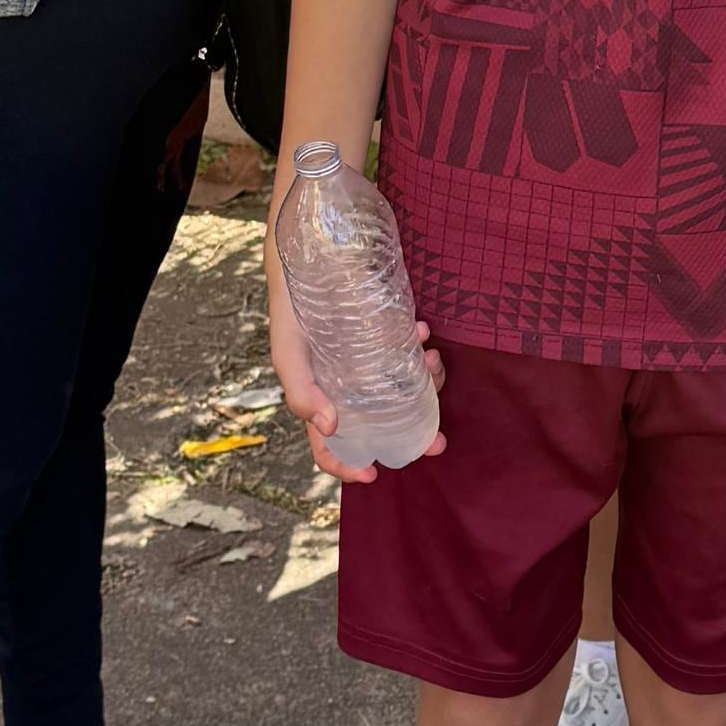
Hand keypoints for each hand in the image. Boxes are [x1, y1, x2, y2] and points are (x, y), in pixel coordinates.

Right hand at [266, 239, 442, 484]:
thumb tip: (330, 428)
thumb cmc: (293, 307)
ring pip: (403, 391)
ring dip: (424, 384)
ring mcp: (368, 363)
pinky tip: (421, 333)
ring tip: (431, 360)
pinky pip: (410, 355)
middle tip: (437, 440)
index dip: (347, 466)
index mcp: (318, 397)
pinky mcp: (386, 336)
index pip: (329, 445)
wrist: (311, 250)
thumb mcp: (288, 350)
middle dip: (412, 434)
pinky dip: (421, 350)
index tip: (374, 474)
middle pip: (381, 424)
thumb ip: (301, 391)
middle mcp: (346, 386)